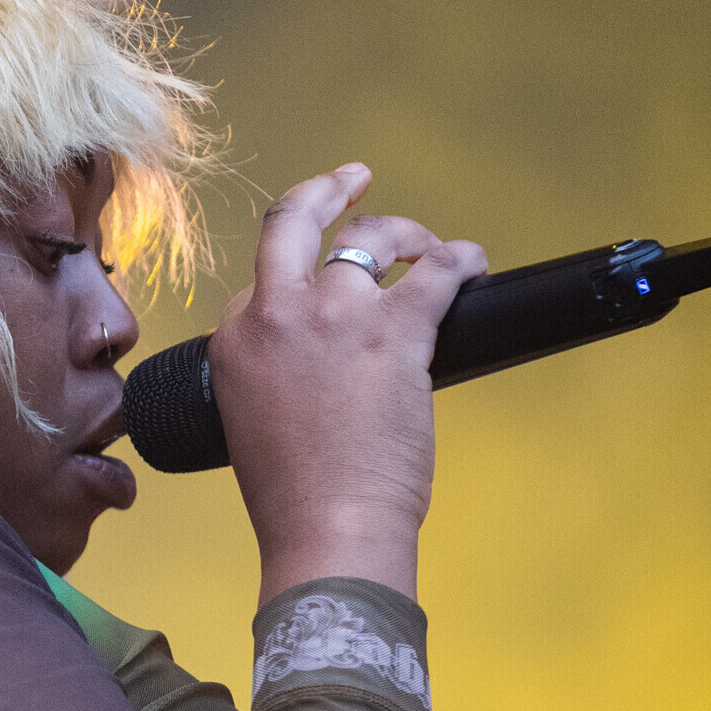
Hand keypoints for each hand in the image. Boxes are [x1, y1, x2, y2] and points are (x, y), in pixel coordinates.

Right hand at [205, 164, 486, 604]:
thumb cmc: (296, 498)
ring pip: (372, 237)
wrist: (328, 528)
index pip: (268, 276)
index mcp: (236, 338)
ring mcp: (337, 314)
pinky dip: (459, 259)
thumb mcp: (251, 423)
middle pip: (296, 219)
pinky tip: (473, 265)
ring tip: (432, 250)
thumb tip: (312, 365)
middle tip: (354, 181)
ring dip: (408, 235)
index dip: (303, 272)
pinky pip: (436, 270)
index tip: (327, 277)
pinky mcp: (395, 328)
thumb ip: (269, 377)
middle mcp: (278, 312)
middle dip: (328, 191)